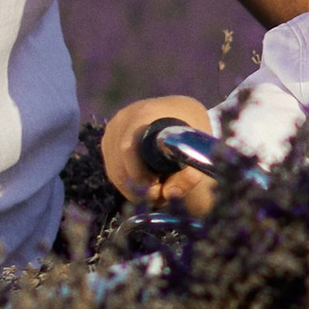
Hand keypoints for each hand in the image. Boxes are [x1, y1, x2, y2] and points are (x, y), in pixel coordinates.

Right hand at [101, 96, 218, 215]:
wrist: (182, 113)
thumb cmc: (192, 130)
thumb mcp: (199, 148)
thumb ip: (191, 173)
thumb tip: (170, 193)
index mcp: (144, 113)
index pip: (128, 148)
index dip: (139, 174)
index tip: (157, 187)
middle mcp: (123, 119)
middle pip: (119, 165)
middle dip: (139, 188)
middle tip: (161, 195)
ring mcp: (112, 130)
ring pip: (115, 173)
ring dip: (135, 189)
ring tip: (159, 189)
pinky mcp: (108, 142)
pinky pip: (113, 171)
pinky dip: (129, 184)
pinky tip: (149, 182)